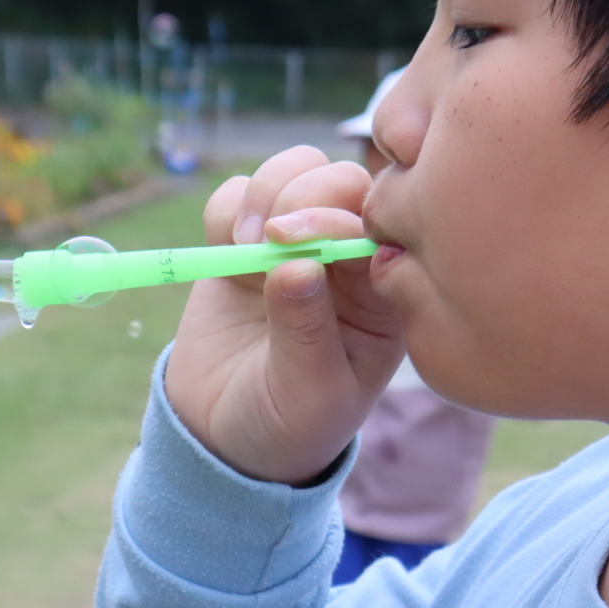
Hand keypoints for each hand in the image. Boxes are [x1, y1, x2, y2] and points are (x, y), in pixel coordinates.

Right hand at [165, 146, 404, 482]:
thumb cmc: (289, 424)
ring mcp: (299, 244)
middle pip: (342, 182)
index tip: (288, 242)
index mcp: (384, 294)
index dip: (336, 218)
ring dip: (264, 192)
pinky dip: (229, 205)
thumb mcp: (309, 392)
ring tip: (243, 246)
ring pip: (297, 171)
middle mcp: (349, 260)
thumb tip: (296, 264)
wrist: (227, 436)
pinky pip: (242, 191)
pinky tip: (223, 249)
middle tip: (263, 240)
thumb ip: (306, 331)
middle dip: (301, 197)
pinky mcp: (247, 242)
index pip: (377, 226)